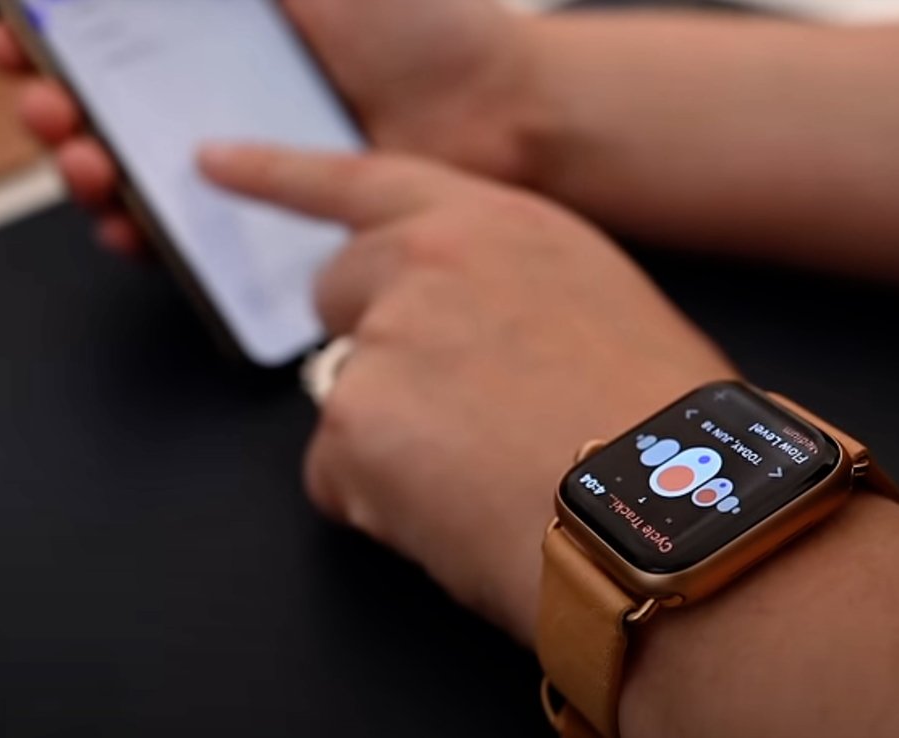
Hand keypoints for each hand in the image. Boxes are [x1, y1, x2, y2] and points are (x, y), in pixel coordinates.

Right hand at [0, 0, 532, 254]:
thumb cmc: (429, 28)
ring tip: (84, 162)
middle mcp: (224, 90)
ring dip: (84, 169)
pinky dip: (143, 230)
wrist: (503, 117)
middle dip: (54, 106)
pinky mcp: (270, 220)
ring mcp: (244, 157)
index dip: (51, 35)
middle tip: (46, 104)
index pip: (111, 28)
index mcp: (226, 23)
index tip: (14, 38)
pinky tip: (124, 220)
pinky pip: (188, 232)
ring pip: (133, 172)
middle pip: (105, 105)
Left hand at [198, 144, 734, 643]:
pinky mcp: (356, 422)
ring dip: (391, 443)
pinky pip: (338, 477)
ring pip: (344, 398)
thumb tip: (467, 336)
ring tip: (488, 478)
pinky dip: (382, 506)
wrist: (682, 517)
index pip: (365, 180)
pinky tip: (461, 516)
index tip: (216, 162)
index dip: (280, 174)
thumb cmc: (668, 433)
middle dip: (373, 351)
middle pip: (337, 297)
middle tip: (449, 415)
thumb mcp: (597, 309)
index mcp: (495, 224)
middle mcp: (429, 260)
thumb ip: (504, 291)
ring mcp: (385, 338)